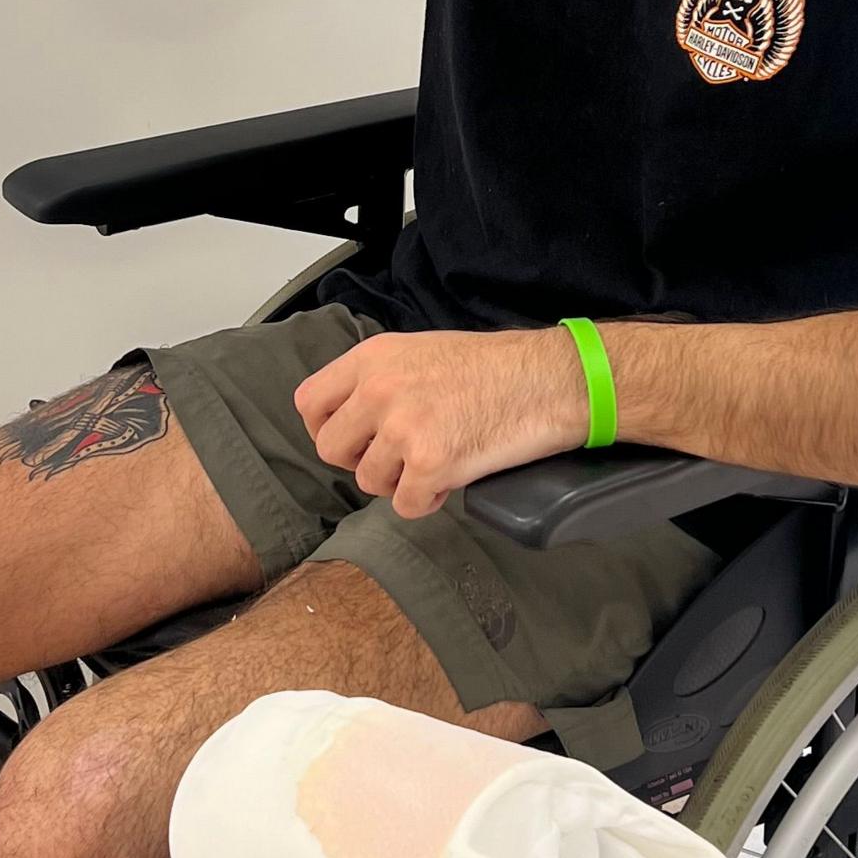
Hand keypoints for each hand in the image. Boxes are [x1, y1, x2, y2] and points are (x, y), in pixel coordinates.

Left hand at [293, 329, 590, 522]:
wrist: (548, 379)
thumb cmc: (493, 367)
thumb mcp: (420, 351)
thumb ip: (378, 379)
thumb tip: (351, 420)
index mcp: (372, 358)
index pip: (309, 403)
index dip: (326, 429)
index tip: (354, 438)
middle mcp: (378, 390)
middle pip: (331, 450)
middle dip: (362, 460)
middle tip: (399, 456)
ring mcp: (402, 428)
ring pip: (369, 482)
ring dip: (400, 481)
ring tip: (437, 459)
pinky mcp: (430, 464)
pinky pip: (406, 506)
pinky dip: (428, 500)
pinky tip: (452, 477)